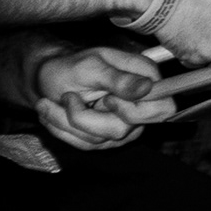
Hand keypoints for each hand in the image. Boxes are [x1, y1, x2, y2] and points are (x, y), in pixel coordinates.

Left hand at [21, 42, 174, 150]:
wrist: (48, 77)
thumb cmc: (69, 66)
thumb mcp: (90, 67)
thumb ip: (118, 78)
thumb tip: (147, 87)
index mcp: (144, 78)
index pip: (162, 108)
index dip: (134, 112)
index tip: (106, 99)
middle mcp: (138, 103)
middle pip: (123, 129)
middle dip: (85, 119)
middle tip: (67, 98)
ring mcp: (122, 123)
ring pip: (98, 139)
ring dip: (65, 122)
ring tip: (51, 102)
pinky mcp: (104, 137)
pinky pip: (85, 144)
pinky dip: (62, 130)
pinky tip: (54, 113)